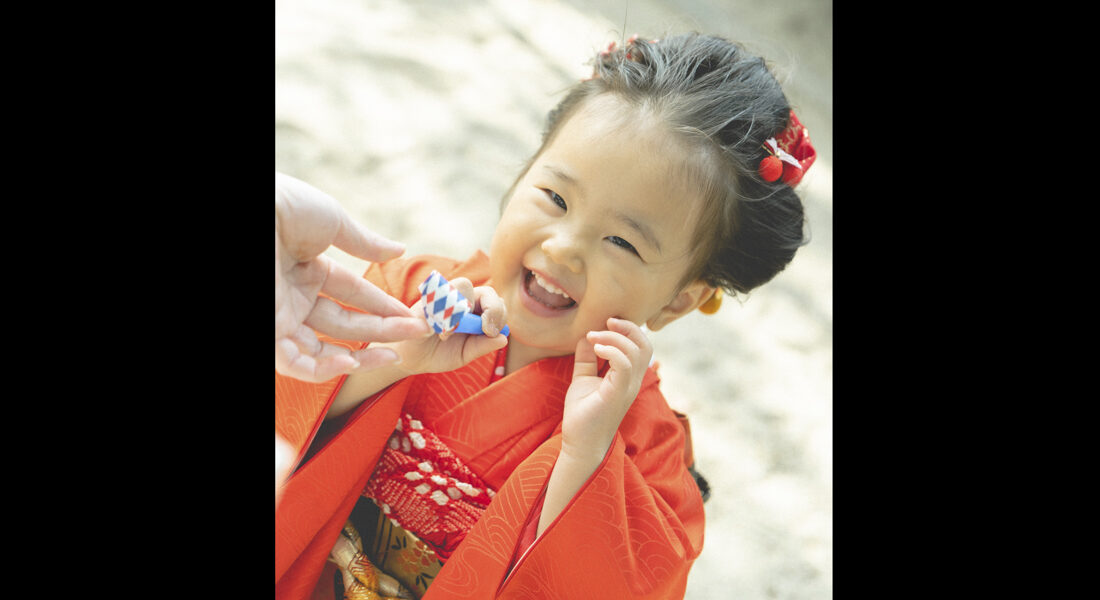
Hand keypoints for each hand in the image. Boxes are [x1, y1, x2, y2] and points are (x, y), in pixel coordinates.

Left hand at [276, 172, 430, 381]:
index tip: (414, 315)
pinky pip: (295, 363)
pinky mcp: (267, 332)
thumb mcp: (331, 220)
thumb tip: (399, 250)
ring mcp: (279, 317)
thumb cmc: (282, 206)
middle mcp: (292, 297)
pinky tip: (353, 360)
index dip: (383, 306)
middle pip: (343, 325)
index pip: (352, 295)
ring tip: (394, 355)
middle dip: (382, 331)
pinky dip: (324, 368)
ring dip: (360, 357)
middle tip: (418, 334)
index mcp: (306, 268)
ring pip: (321, 352)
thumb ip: (364, 242)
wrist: (255, 210)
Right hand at [375, 277, 508, 375]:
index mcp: (475, 312)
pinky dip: (444, 309)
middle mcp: (462, 300)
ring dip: (466, 308)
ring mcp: (443, 295)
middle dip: (493, 309)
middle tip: (486, 328)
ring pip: (465, 285)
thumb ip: (482, 346)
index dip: (499, 314)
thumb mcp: (464, 354)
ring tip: (453, 332)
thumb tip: (504, 338)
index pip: (496, 303)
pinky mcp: (425, 298)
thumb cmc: (438, 354)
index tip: (492, 332)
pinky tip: (439, 331)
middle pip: (487, 291)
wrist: (408, 359)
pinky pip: (440, 292)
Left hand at [561, 318, 652, 461]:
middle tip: (606, 321)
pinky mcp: (617, 394)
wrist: (580, 443)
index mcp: (628, 376)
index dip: (628, 329)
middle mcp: (633, 381)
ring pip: (636, 351)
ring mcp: (627, 388)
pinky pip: (624, 364)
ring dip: (614, 337)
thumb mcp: (584, 378)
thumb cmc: (583, 414)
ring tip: (594, 337)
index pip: (642, 345)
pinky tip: (596, 349)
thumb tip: (586, 335)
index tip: (605, 322)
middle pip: (646, 345)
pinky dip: (611, 350)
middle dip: (628, 327)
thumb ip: (587, 358)